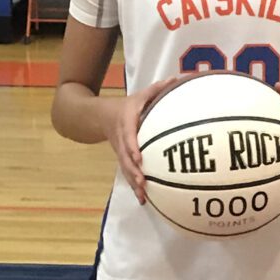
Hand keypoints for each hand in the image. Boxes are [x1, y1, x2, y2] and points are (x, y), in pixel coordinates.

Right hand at [98, 76, 178, 204]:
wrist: (101, 116)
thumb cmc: (127, 105)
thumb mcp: (140, 95)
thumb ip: (158, 89)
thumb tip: (178, 79)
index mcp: (126, 122)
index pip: (128, 135)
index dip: (133, 147)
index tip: (140, 158)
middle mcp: (122, 139)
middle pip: (126, 158)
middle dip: (133, 171)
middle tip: (143, 182)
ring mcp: (121, 151)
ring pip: (126, 169)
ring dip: (134, 183)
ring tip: (143, 196)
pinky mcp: (123, 159)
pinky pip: (128, 174)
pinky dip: (135, 187)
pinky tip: (144, 200)